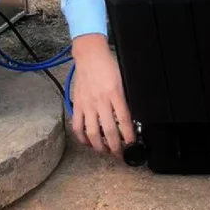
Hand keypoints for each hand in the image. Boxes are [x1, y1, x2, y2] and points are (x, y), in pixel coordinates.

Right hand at [70, 34, 134, 156]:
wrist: (89, 55)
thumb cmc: (107, 65)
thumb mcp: (122, 81)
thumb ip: (124, 99)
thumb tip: (129, 118)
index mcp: (115, 94)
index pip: (125, 121)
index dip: (129, 136)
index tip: (132, 145)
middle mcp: (101, 101)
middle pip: (109, 131)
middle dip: (116, 147)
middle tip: (120, 154)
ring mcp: (87, 104)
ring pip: (92, 133)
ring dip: (99, 146)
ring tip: (105, 151)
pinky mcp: (77, 104)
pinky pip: (77, 126)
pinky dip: (81, 137)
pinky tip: (87, 142)